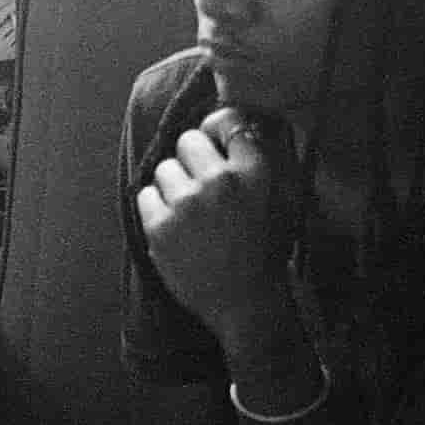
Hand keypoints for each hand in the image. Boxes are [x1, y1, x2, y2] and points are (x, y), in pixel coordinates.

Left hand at [135, 107, 294, 342]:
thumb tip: (236, 125)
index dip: (217, 129)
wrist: (245, 303)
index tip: (215, 142)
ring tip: (189, 210)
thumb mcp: (279, 200)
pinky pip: (145, 195)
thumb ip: (260, 160)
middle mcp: (220, 182)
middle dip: (192, 158)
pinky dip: (156, 208)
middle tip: (201, 183)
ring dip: (174, 185)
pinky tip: (175, 225)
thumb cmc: (264, 251)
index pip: (227, 120)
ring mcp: (187, 204)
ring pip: (164, 168)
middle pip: (187, 140)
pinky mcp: (160, 227)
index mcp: (254, 173)